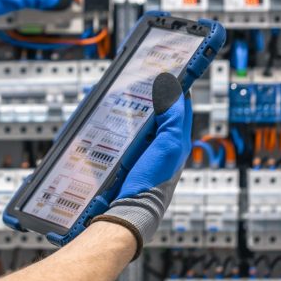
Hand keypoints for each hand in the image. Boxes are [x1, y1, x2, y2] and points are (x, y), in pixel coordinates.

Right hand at [96, 73, 192, 258]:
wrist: (129, 212)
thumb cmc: (152, 182)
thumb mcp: (168, 144)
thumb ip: (173, 117)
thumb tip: (174, 88)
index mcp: (175, 140)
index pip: (178, 105)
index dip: (172, 86)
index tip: (162, 68)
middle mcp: (159, 145)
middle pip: (154, 111)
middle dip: (145, 95)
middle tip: (133, 79)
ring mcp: (140, 152)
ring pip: (134, 122)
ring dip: (125, 109)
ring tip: (114, 95)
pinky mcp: (123, 159)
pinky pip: (119, 136)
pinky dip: (113, 125)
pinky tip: (102, 119)